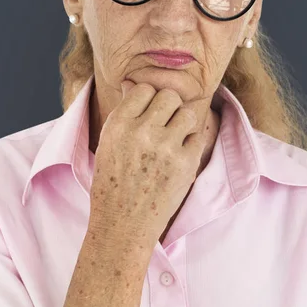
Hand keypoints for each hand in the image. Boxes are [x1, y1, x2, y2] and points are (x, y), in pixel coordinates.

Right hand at [88, 79, 205, 247]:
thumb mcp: (108, 142)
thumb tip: (133, 83)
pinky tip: (177, 158)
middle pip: (169, 96)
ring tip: (172, 140)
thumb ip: (125, 112)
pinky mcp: (186, 164)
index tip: (148, 113)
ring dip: (182, 123)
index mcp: (119, 124)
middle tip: (164, 124)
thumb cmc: (113, 181)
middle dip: (169, 107)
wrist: (123, 222)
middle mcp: (142, 131)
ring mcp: (166, 147)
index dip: (148, 99)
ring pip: (187, 113)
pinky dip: (190, 146)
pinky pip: (197, 137)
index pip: (144, 89)